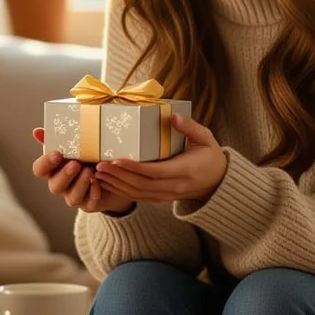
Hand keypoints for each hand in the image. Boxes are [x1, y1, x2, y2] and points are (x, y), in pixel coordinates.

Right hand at [31, 128, 134, 214]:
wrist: (109, 175)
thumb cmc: (86, 157)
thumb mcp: (75, 146)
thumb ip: (57, 139)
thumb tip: (37, 132)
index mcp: (53, 170)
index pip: (39, 170)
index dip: (45, 163)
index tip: (57, 153)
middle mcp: (60, 185)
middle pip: (54, 186)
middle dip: (65, 175)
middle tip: (76, 164)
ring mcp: (74, 197)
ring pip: (72, 197)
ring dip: (81, 184)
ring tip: (90, 171)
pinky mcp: (89, 205)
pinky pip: (89, 203)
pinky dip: (94, 193)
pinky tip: (98, 182)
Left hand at [92, 114, 226, 202]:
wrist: (217, 181)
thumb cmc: (210, 155)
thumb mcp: (206, 138)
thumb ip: (190, 127)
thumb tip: (173, 116)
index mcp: (185, 170)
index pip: (155, 171)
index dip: (134, 167)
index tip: (116, 159)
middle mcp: (175, 186)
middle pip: (142, 185)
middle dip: (118, 176)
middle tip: (99, 165)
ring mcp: (167, 195)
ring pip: (138, 194)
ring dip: (116, 185)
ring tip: (97, 174)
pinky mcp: (161, 198)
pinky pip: (139, 197)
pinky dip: (121, 191)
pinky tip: (108, 183)